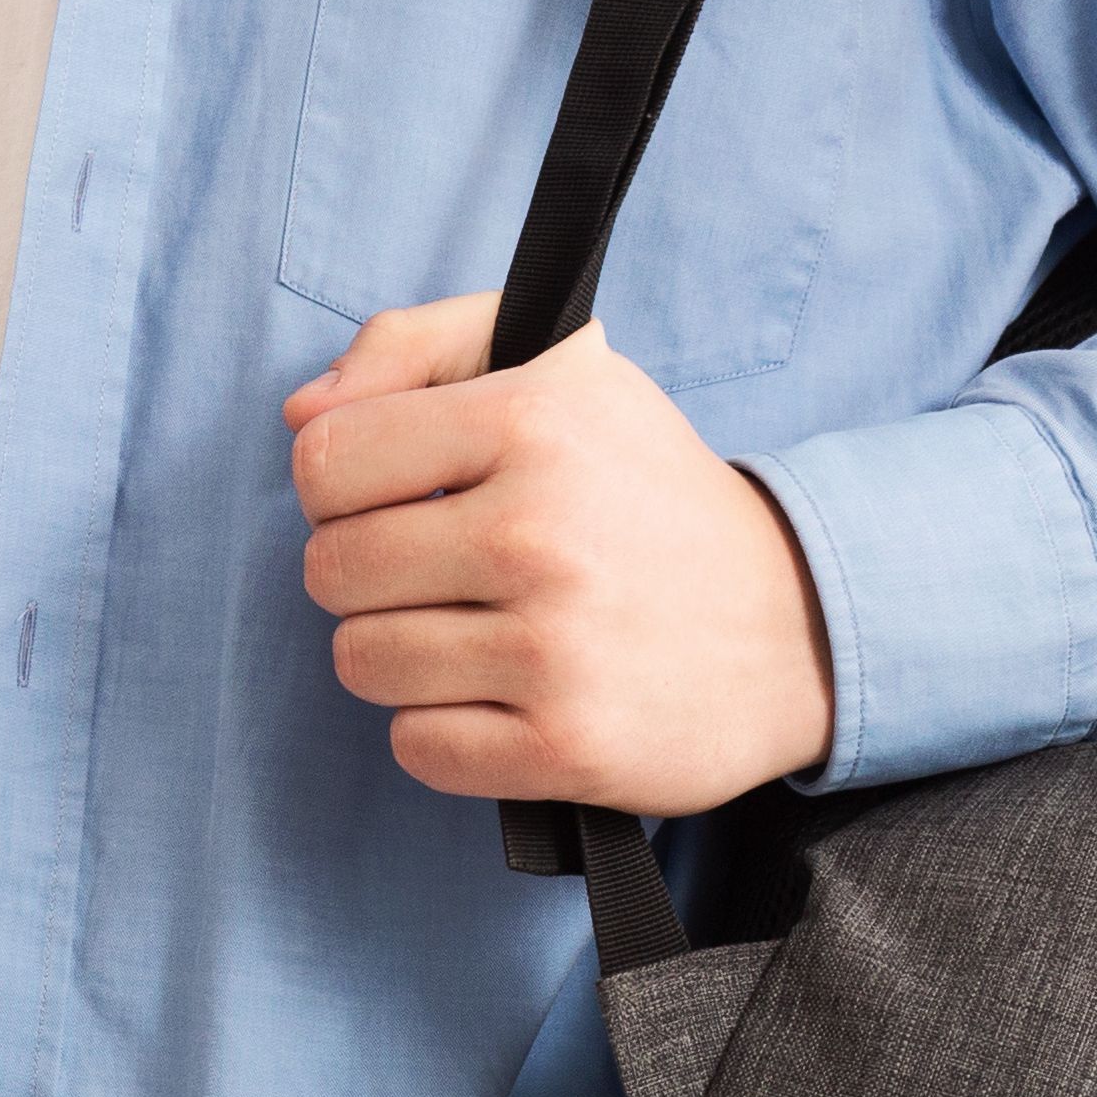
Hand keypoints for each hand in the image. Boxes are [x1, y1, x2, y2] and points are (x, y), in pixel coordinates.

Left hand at [283, 293, 836, 817]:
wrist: (796, 623)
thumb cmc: (644, 487)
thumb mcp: (553, 365)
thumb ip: (411, 348)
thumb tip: (300, 410)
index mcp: (530, 419)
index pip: (324, 458)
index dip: (337, 483)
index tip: (393, 496)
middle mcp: (539, 533)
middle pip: (329, 568)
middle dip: (363, 572)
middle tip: (437, 571)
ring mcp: (554, 649)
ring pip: (360, 661)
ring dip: (399, 654)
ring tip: (473, 631)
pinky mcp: (569, 748)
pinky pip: (415, 747)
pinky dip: (440, 730)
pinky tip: (499, 696)